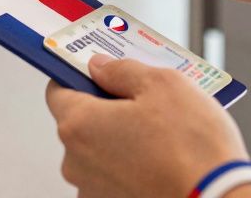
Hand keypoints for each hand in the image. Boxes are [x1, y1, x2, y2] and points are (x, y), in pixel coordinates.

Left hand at [45, 54, 249, 197]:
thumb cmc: (193, 149)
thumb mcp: (162, 84)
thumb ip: (122, 70)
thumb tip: (101, 66)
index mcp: (79, 125)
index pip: (58, 89)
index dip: (79, 75)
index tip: (99, 70)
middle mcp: (76, 162)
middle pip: (81, 121)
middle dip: (108, 107)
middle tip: (144, 98)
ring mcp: (93, 189)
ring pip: (99, 150)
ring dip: (122, 137)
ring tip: (163, 132)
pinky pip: (115, 175)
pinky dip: (132, 164)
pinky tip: (163, 157)